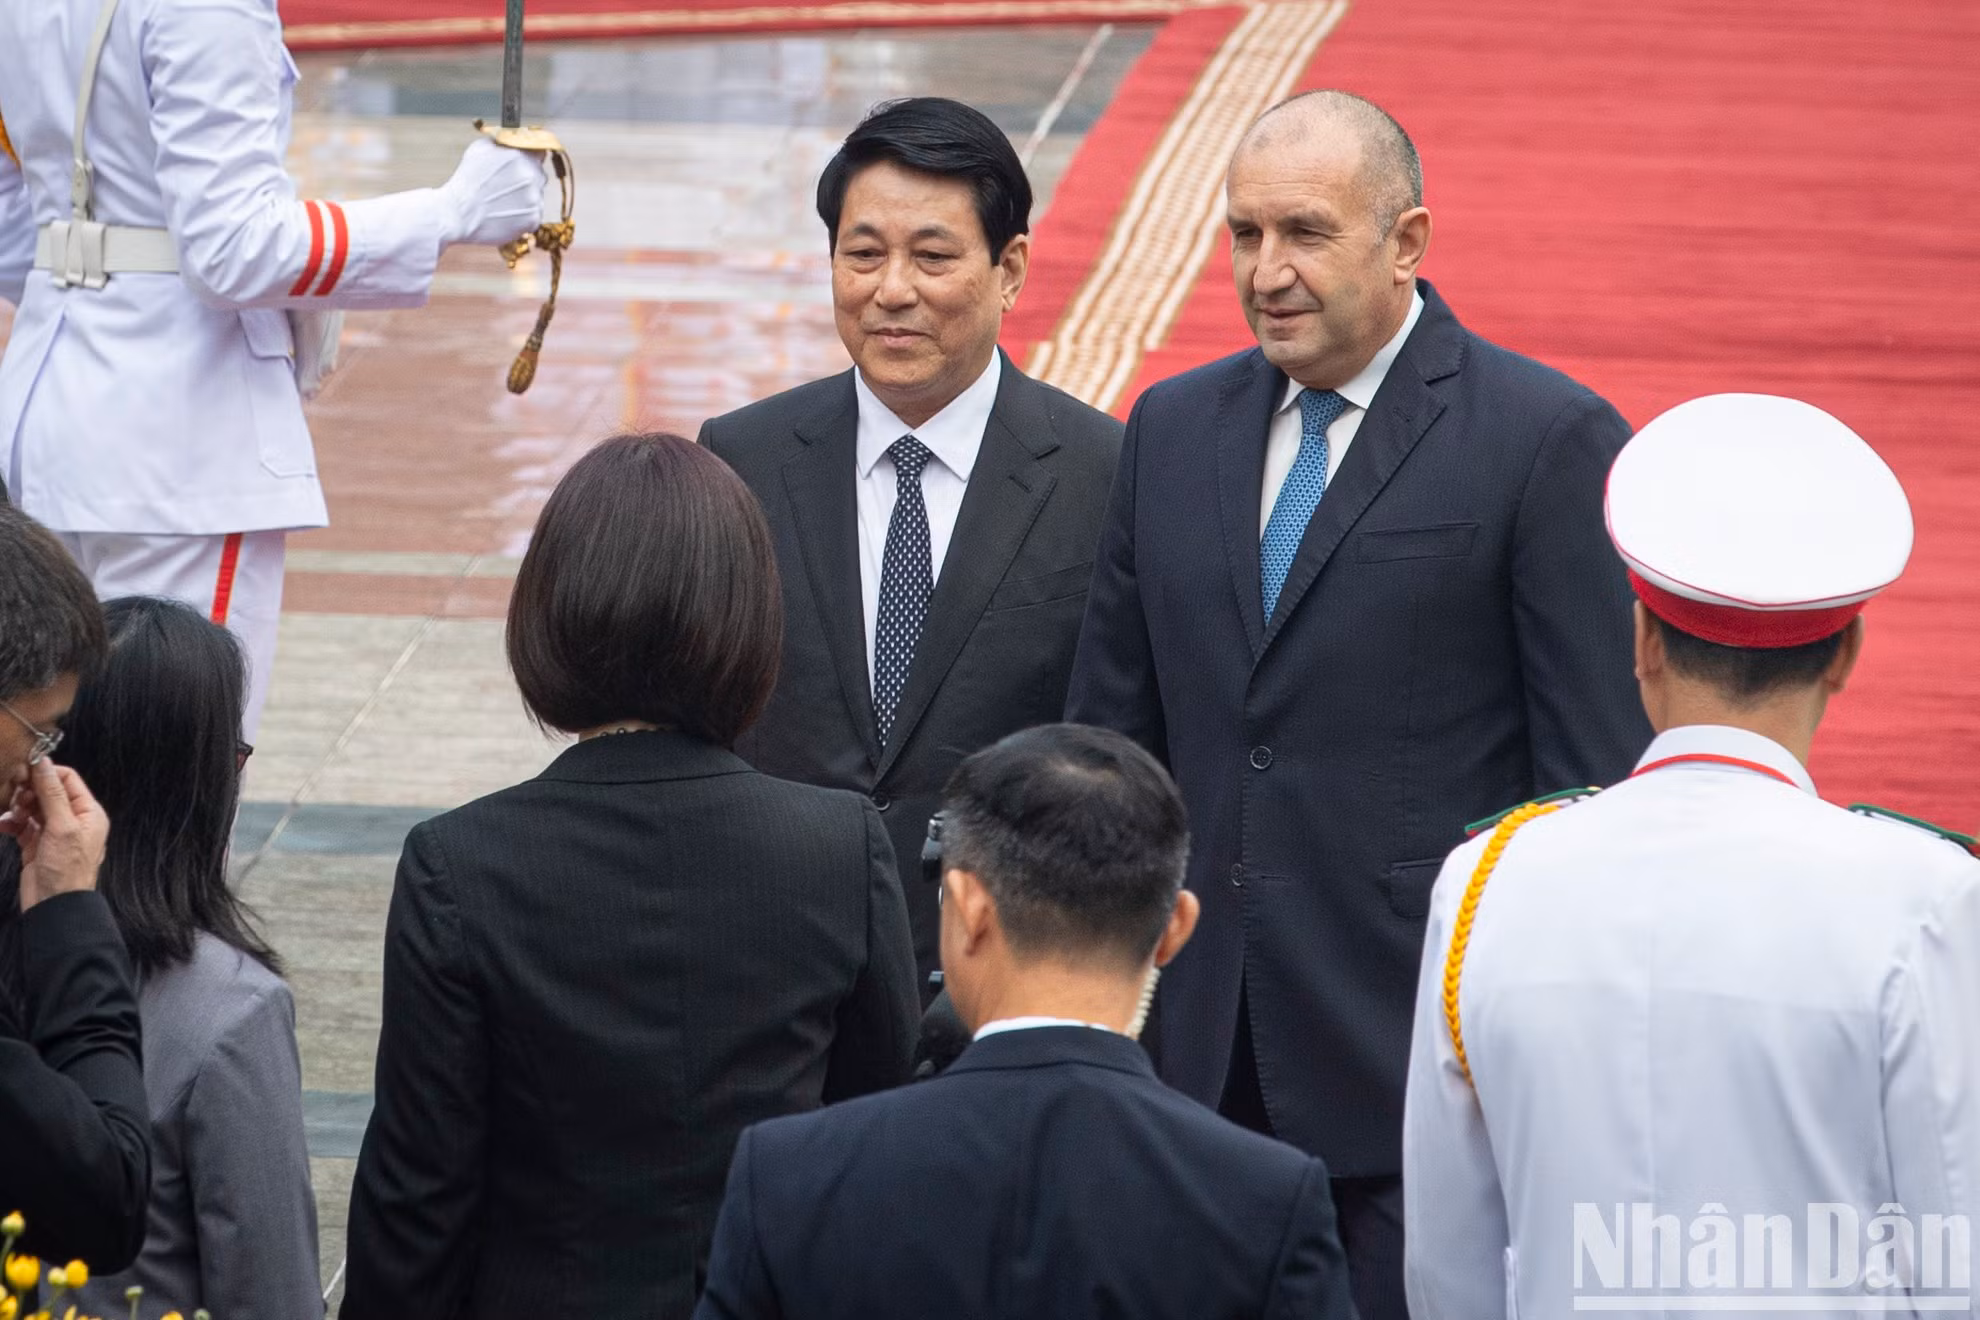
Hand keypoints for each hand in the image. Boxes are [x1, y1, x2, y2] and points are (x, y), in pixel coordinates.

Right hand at [0, 759, 109, 909]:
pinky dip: (12, 823)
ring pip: (32, 807)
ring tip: (12, 816)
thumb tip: (43, 763)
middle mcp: (73, 820)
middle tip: (15, 797)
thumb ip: (52, 794)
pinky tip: (4, 826)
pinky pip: (22, 825)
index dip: (46, 773)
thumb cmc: (67, 869)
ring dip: (18, 807)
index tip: (24, 772)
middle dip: (28, 791)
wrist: (55, 906)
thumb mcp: (62, 827)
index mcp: (88, 812)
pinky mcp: (36, 844)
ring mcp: (53, 832)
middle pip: (48, 792)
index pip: (68, 779)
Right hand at [440, 137, 548, 246]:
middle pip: (539, 174)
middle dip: (527, 178)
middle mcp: (531, 175)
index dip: (532, 156)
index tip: (526, 161)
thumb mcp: (479, 149)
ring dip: (525, 197)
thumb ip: (501, 141)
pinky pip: (534, 213)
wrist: (459, 214)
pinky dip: (523, 214)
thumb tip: (514, 137)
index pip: (540, 150)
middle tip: (507, 186)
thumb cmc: (466, 181)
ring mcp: (534, 198)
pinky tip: (505, 214)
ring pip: (537, 195)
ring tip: (502, 202)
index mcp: (520, 155)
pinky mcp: (534, 218)